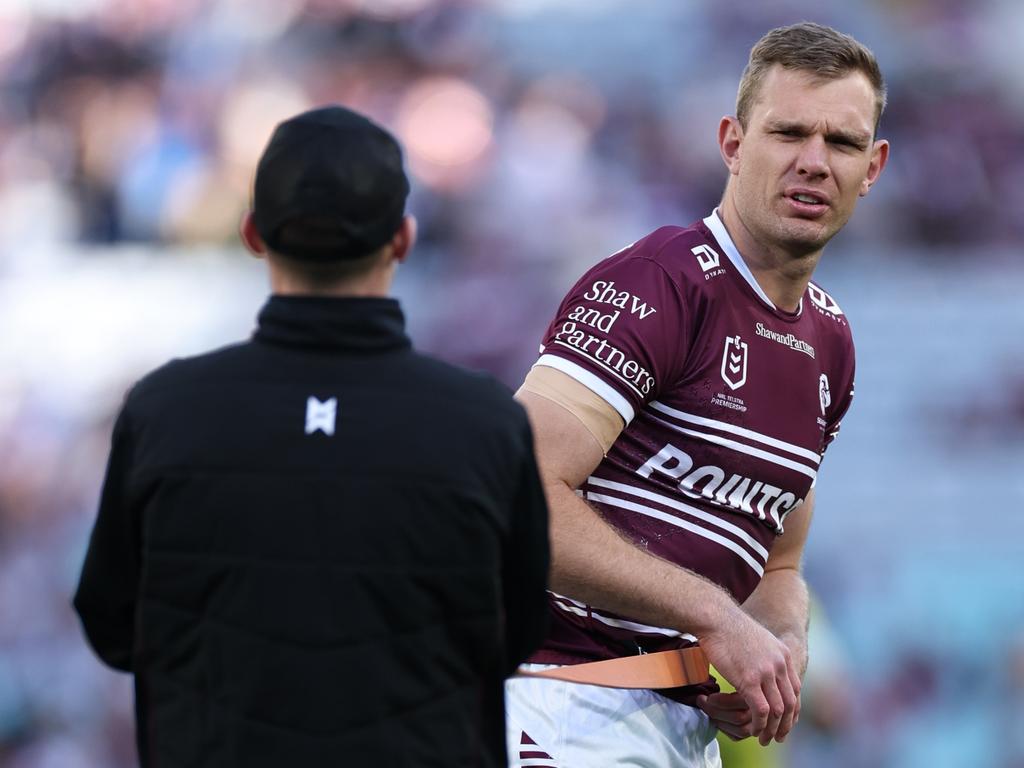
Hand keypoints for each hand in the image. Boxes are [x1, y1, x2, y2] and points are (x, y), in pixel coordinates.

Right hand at [699, 608, 801, 744]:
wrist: (715, 618)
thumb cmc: (728, 628)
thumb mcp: (757, 640)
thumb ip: (764, 656)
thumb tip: (761, 667)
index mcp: (783, 655)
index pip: (796, 690)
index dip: (792, 710)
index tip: (784, 722)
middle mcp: (780, 665)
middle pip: (791, 703)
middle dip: (785, 724)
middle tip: (778, 737)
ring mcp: (766, 672)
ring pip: (778, 710)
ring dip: (772, 729)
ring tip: (764, 739)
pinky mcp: (749, 680)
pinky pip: (760, 710)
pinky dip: (759, 724)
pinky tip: (753, 730)